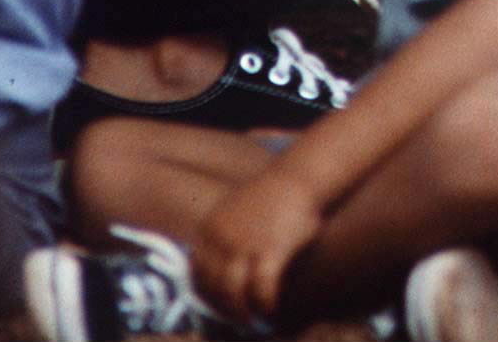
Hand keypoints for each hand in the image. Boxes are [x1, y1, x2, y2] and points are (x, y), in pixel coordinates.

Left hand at [191, 163, 323, 322]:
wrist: (300, 175)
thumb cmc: (271, 197)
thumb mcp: (234, 212)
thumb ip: (222, 240)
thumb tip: (220, 276)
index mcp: (209, 229)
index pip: (197, 276)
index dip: (208, 298)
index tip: (220, 308)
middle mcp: (221, 238)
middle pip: (214, 289)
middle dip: (225, 310)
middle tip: (239, 321)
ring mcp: (244, 245)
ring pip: (232, 296)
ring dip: (242, 315)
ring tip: (253, 323)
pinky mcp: (270, 251)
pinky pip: (261, 292)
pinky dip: (265, 307)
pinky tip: (271, 313)